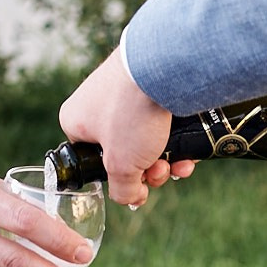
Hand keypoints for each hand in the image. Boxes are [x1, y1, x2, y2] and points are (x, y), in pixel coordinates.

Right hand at [60, 47, 187, 208]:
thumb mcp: (121, 165)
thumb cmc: (131, 112)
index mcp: (76, 119)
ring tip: (177, 165)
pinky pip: (162, 123)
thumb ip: (122, 190)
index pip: (90, 158)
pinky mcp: (152, 85)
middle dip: (146, 170)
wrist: (164, 67)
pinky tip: (189, 155)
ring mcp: (126, 92)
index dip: (116, 176)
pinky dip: (176, 142)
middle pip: (123, 152)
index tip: (136, 183)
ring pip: (146, 140)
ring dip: (164, 161)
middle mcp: (97, 103)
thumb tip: (132, 199)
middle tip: (159, 173)